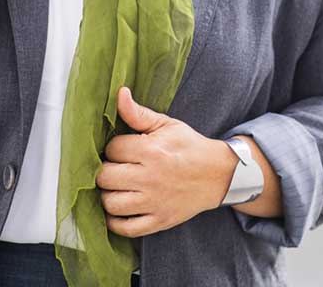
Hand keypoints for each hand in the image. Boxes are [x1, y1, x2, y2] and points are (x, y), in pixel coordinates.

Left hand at [96, 86, 237, 237]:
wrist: (217, 175)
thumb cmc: (188, 146)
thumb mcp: (166, 124)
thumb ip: (138, 113)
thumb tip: (120, 93)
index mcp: (151, 151)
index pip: (113, 149)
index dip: (113, 147)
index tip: (120, 148)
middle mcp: (150, 178)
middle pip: (106, 177)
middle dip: (105, 170)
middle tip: (113, 167)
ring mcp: (154, 203)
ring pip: (111, 203)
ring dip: (107, 194)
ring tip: (114, 186)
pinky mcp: (158, 221)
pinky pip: (126, 228)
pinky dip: (114, 221)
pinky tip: (117, 208)